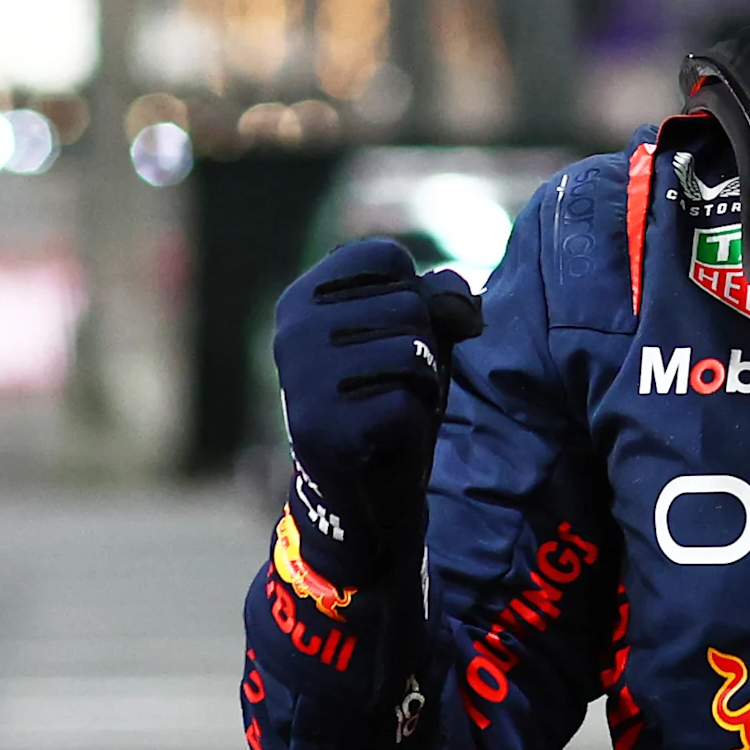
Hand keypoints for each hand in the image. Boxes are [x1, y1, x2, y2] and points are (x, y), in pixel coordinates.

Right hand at [271, 238, 484, 589]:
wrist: (366, 493)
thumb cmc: (390, 397)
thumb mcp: (416, 334)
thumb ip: (439, 297)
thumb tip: (457, 305)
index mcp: (303, 297)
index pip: (385, 256)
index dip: (415, 296)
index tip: (390, 336)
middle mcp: (292, 330)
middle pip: (408, 304)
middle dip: (426, 349)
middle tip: (394, 386)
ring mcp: (302, 378)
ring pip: (413, 351)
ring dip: (425, 387)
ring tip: (392, 408)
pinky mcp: (323, 428)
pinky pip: (408, 405)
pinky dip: (414, 426)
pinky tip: (384, 441)